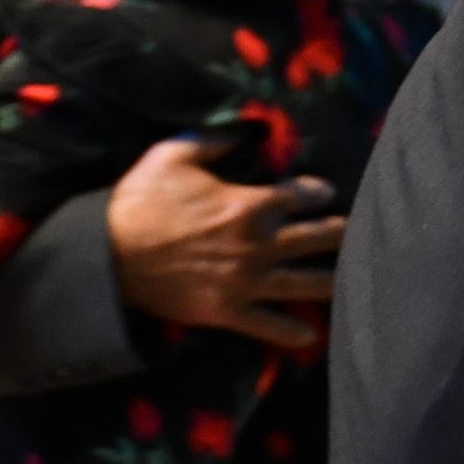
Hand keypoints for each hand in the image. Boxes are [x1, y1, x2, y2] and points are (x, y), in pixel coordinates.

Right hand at [107, 136, 344, 349]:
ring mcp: (247, 280)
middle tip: (358, 233)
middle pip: (318, 238)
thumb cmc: (140, 200)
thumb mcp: (174, 153)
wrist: (106, 254)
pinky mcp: (228, 310)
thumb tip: (249, 127)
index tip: (326, 194)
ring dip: (332, 281)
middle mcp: (259, 244)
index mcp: (251, 205)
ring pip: (305, 283)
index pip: (303, 196)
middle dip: (341, 233)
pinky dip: (290, 332)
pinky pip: (268, 324)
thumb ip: (216, 138)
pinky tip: (310, 336)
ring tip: (356, 281)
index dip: (319, 192)